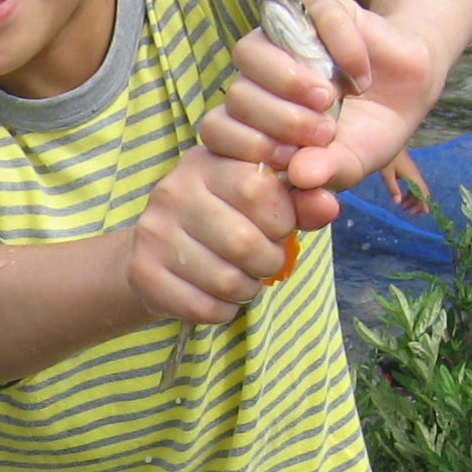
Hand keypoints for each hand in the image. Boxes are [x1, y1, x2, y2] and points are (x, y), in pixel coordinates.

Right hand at [128, 143, 318, 326]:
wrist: (155, 252)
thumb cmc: (223, 220)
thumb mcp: (262, 200)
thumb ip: (300, 201)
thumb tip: (328, 204)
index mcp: (207, 161)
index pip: (257, 188)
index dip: (283, 218)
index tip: (279, 225)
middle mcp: (173, 190)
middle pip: (244, 241)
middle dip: (269, 260)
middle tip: (265, 260)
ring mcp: (154, 232)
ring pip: (226, 280)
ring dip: (248, 288)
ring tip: (243, 278)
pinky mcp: (143, 272)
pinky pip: (203, 307)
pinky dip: (224, 310)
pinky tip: (220, 297)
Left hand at [199, 0, 438, 197]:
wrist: (408, 95)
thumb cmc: (367, 134)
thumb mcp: (350, 162)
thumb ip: (326, 170)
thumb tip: (301, 176)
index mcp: (252, 121)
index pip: (218, 130)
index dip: (247, 144)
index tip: (287, 158)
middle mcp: (256, 80)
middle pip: (236, 94)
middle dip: (277, 119)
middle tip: (321, 131)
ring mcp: (281, 40)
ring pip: (251, 50)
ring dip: (288, 80)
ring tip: (329, 100)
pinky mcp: (315, 9)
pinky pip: (310, 18)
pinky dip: (338, 49)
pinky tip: (360, 76)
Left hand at [378, 150, 431, 214]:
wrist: (388, 143)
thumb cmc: (388, 158)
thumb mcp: (387, 175)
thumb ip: (393, 188)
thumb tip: (398, 203)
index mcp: (413, 176)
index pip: (422, 192)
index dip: (424, 203)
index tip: (424, 213)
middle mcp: (416, 175)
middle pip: (422, 192)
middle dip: (418, 203)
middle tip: (410, 213)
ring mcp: (413, 173)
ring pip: (417, 189)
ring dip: (412, 199)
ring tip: (402, 207)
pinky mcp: (409, 172)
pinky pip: (413, 185)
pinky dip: (409, 193)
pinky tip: (401, 198)